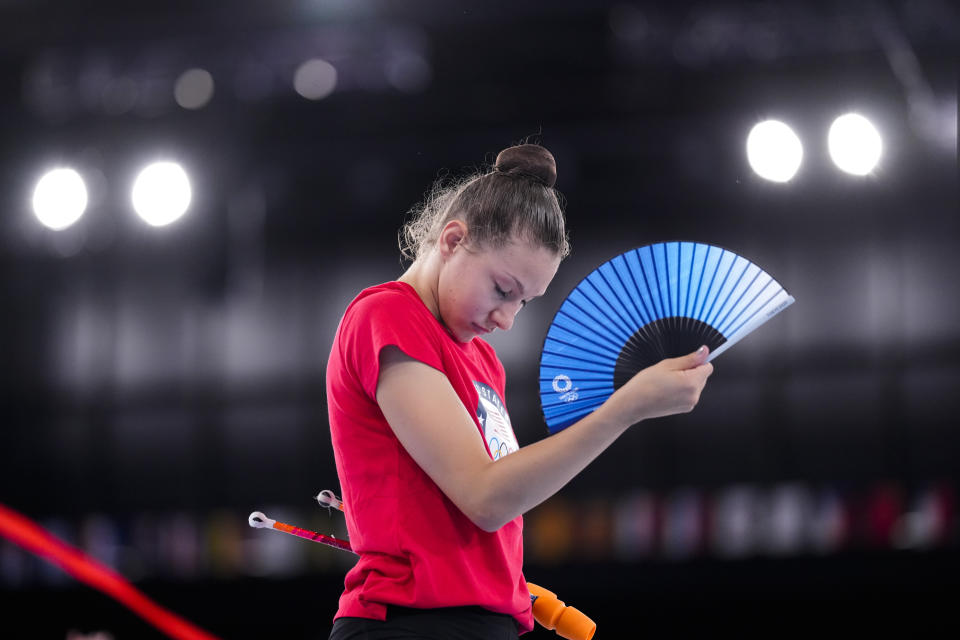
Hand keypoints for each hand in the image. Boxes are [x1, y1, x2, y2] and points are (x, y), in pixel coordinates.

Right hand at [599, 346, 713, 425]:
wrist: (633, 404)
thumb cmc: (645, 384)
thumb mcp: (667, 365)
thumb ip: (689, 359)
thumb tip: (704, 352)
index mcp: (691, 383)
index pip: (708, 367)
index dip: (697, 362)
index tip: (685, 362)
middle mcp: (694, 395)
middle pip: (703, 377)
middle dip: (691, 372)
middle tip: (671, 372)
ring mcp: (690, 404)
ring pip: (696, 385)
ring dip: (687, 381)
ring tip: (668, 382)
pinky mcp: (685, 409)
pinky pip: (690, 394)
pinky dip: (682, 390)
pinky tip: (668, 390)